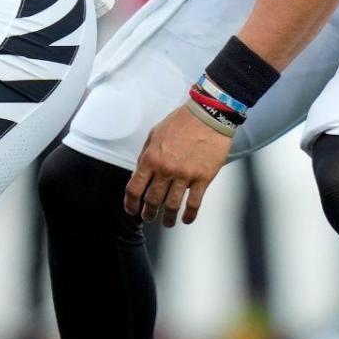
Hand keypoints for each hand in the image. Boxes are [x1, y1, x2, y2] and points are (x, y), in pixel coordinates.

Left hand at [124, 103, 233, 226]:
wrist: (208, 115)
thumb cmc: (180, 122)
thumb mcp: (154, 134)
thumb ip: (146, 155)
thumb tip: (140, 174)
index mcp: (151, 158)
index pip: (135, 189)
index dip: (131, 204)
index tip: (132, 210)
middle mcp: (166, 170)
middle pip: (152, 201)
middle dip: (148, 213)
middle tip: (149, 218)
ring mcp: (185, 176)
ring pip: (172, 206)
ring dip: (168, 218)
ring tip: (167, 223)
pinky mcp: (203, 179)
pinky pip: (194, 203)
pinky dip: (189, 215)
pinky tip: (186, 219)